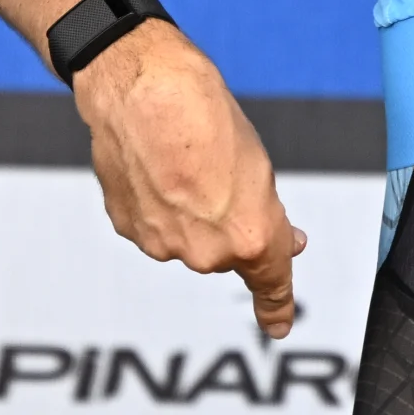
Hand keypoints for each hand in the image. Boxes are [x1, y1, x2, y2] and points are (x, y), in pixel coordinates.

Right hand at [72, 21, 306, 336]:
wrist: (142, 89)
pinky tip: (155, 166)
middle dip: (228, 222)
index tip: (280, 325)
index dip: (278, 307)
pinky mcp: (130, 231)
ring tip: (183, 160)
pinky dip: (157, 204)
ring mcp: (164, 245)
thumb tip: (283, 239)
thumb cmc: (204, 115)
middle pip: (227, 250)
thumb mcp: (257, 165)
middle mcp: (207, 253)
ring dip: (189, 211)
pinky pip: (155, 226)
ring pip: (188, 238)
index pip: (271, 282)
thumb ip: (266, 214)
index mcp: (251, 236)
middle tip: (221, 174)